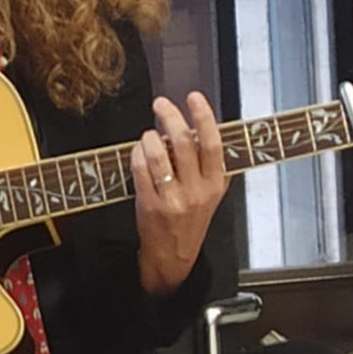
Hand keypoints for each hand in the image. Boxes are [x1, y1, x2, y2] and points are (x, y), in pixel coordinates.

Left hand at [130, 90, 227, 295]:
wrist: (173, 256)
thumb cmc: (190, 221)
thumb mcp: (212, 195)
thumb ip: (211, 166)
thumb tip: (205, 129)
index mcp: (215, 184)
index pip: (212, 143)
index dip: (204, 116)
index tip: (193, 97)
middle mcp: (196, 191)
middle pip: (183, 142)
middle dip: (169, 116)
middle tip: (160, 105)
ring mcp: (172, 199)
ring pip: (158, 154)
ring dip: (150, 137)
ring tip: (148, 135)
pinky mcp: (150, 205)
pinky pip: (140, 170)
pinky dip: (137, 154)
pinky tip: (138, 152)